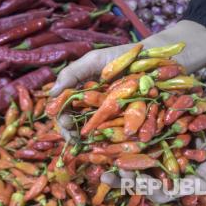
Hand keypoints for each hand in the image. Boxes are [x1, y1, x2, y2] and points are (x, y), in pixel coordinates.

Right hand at [51, 20, 205, 139]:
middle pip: (76, 125)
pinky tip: (104, 148)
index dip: (62, 117)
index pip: (65, 109)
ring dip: (86, 142)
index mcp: (82, 94)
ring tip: (86, 146)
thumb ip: (72, 73)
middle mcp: (92, 108)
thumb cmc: (122, 57)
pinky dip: (107, 144)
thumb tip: (50, 94)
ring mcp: (109, 117)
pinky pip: (114, 137)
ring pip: (92, 134)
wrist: (155, 59)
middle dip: (71, 133)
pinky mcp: (126, 124)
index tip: (64, 122)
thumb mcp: (95, 60)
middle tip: (74, 138)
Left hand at [101, 74, 205, 202]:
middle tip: (107, 175)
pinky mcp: (148, 129)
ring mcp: (153, 147)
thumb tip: (180, 193)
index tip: (136, 183)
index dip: (145, 188)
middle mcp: (160, 165)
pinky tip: (105, 133)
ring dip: (114, 158)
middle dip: (122, 178)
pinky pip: (131, 134)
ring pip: (130, 157)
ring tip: (99, 156)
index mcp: (174, 178)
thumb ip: (202, 181)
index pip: (156, 190)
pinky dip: (118, 135)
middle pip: (137, 176)